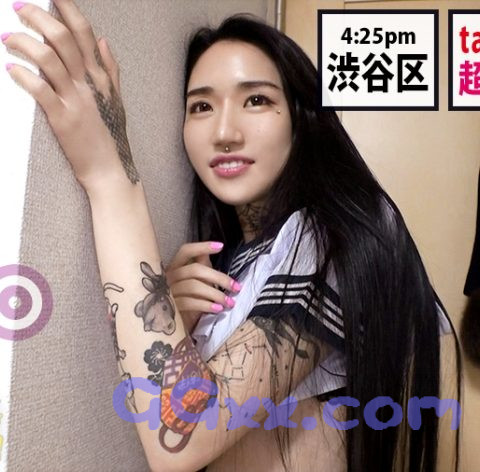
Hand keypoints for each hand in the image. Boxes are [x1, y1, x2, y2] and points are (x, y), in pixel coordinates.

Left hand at [2, 0, 139, 190]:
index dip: (67, 8)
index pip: (84, 33)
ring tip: (8, 38)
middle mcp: (89, 84)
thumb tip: (103, 41)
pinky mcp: (62, 119)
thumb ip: (110, 69)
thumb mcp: (116, 99)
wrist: (110, 168)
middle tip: (20, 8)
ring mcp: (76, 101)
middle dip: (38, 17)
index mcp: (101, 77)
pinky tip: (12, 69)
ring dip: (24, 43)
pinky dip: (23, 76)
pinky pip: (40, 90)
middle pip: (63, 38)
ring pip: (48, 59)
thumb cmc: (111, 136)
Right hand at [165, 242, 242, 334]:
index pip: (185, 251)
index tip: (221, 246)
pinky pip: (190, 303)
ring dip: (216, 294)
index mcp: (174, 266)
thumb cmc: (189, 298)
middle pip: (195, 270)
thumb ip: (203, 265)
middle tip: (236, 287)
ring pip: (194, 286)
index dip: (202, 247)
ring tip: (229, 302)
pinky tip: (218, 309)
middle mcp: (168, 277)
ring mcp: (168, 292)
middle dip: (219, 278)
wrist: (176, 323)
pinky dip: (207, 305)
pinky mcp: (171, 308)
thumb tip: (217, 246)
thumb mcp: (197, 280)